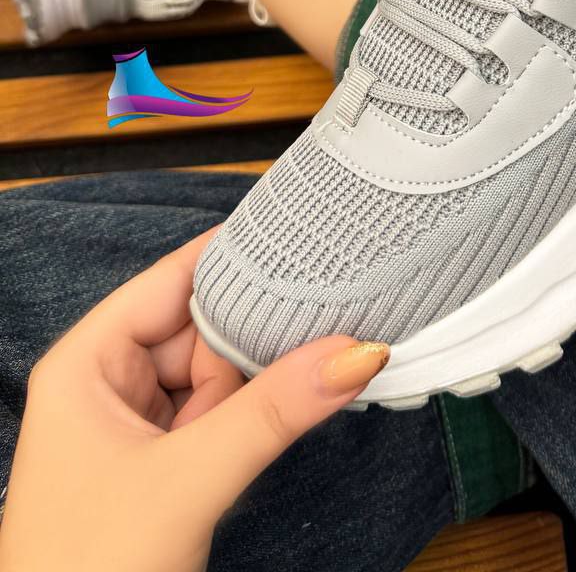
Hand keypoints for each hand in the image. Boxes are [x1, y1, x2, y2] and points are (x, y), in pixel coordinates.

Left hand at [0, 228, 388, 571]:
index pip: (171, 280)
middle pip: (203, 328)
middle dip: (260, 332)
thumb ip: (273, 411)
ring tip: (322, 362)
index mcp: (85, 365)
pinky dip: (257, 414)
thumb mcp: (188, 479)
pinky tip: (298, 402)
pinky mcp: (162, 469)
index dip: (235, 256)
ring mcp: (135, 430)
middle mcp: (107, 387)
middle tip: (333, 314)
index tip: (301, 232)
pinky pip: (221, 418)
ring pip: (218, 377)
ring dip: (263, 379)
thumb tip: (354, 353)